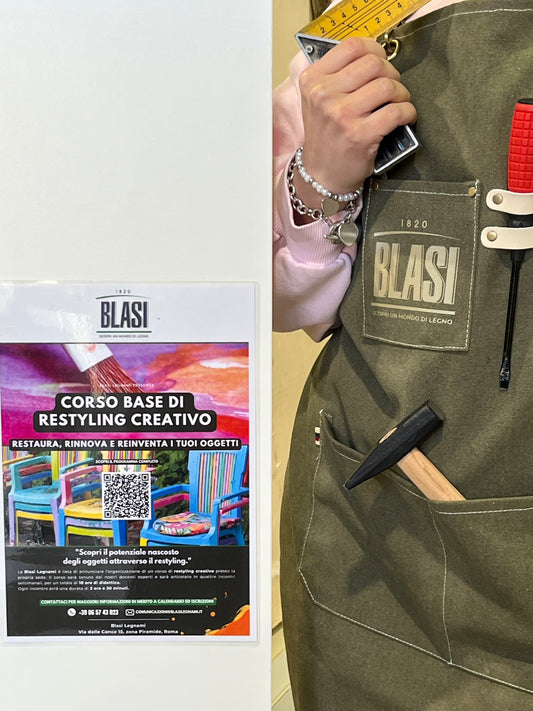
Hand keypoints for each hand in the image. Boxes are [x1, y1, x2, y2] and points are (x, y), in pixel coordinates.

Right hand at [295, 37, 416, 207]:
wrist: (321, 175)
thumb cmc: (325, 138)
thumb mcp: (316, 101)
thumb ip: (336, 76)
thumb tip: (372, 57)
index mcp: (313, 81)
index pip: (351, 47)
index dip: (375, 49)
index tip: (381, 60)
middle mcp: (324, 95)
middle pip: (373, 63)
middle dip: (391, 73)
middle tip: (392, 86)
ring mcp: (341, 115)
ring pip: (387, 86)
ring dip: (402, 93)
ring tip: (399, 102)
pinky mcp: (360, 135)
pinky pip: (396, 111)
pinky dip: (407, 112)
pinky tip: (404, 117)